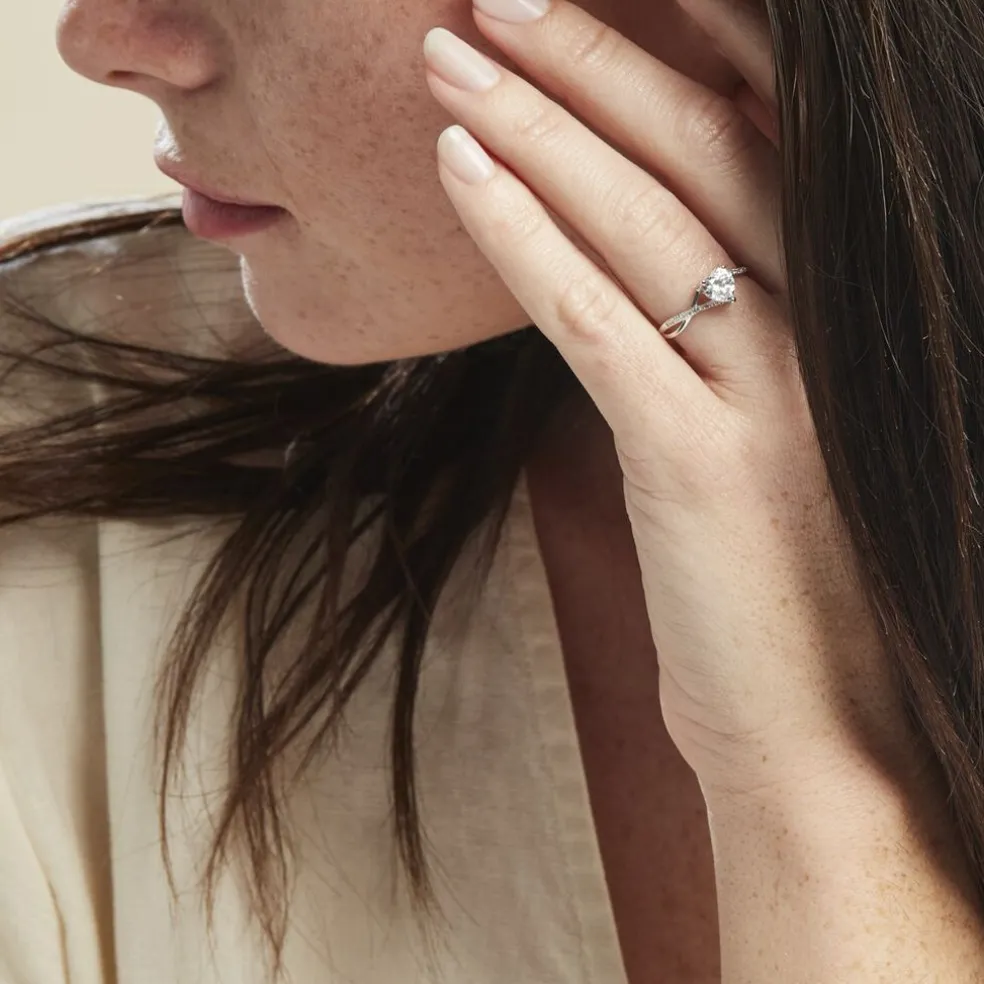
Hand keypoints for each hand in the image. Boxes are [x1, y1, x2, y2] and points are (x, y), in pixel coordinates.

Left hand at [422, 0, 912, 798]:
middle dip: (592, 56)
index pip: (771, 139)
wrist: (818, 732)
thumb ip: (733, 341)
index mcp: (853, 312)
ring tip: (447, 58)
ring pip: (644, 217)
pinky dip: (524, 239)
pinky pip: (598, 320)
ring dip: (538, 124)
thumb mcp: (780, 439)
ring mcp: (774, 392)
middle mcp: (833, 327)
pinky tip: (459, 170)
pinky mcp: (702, 463)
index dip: (697, 47)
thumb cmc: (790, 590)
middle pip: (702, 146)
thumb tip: (639, 261)